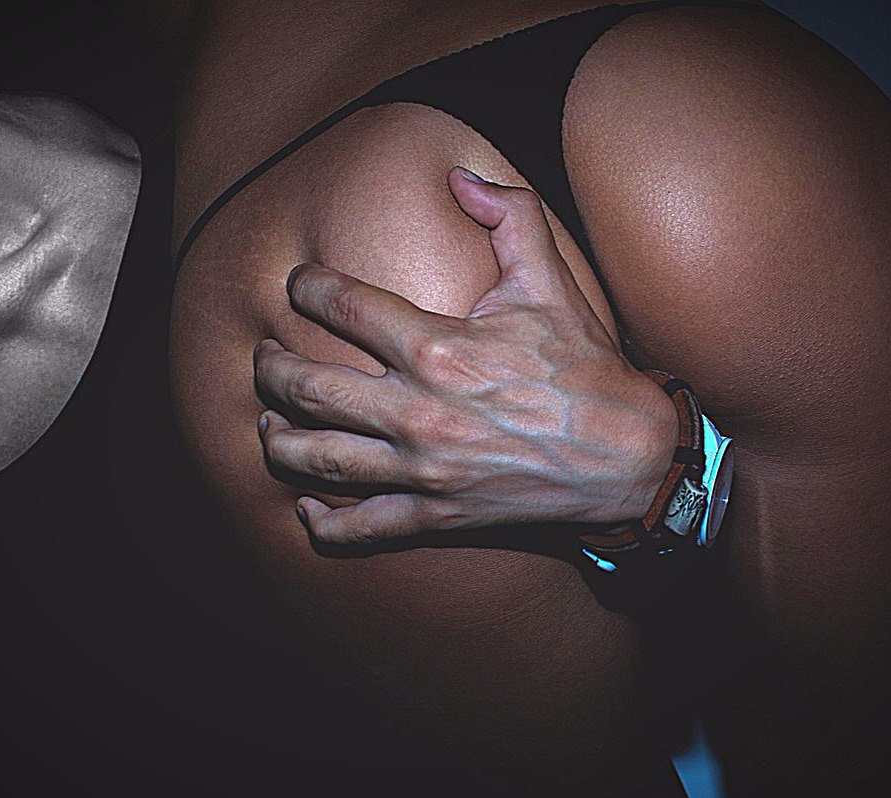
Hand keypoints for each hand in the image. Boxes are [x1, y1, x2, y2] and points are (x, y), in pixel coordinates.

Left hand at [254, 167, 676, 544]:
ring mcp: (422, 468)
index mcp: (437, 346)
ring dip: (277, 440)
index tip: (297, 285)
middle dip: (271, 369)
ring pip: (317, 458)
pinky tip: (307, 508)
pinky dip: (324, 523)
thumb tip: (461, 177)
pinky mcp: (435, 514)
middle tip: (264, 358)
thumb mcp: (551, 280)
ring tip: (268, 426)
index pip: (342, 306)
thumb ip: (509, 216)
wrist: (627, 455)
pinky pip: (361, 527)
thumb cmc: (585, 367)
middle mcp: (417, 409)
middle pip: (307, 387)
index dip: (306, 288)